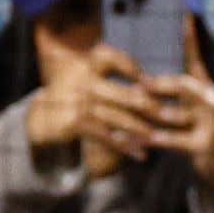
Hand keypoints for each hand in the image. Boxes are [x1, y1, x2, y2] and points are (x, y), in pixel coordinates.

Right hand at [24, 42, 172, 178]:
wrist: (40, 116)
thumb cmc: (75, 94)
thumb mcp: (88, 77)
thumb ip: (112, 77)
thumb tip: (150, 85)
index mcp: (87, 65)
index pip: (111, 58)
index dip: (130, 67)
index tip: (151, 82)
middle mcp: (83, 81)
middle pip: (125, 94)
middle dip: (153, 107)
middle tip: (173, 117)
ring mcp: (78, 102)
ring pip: (118, 117)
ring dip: (142, 130)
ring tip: (160, 138)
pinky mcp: (74, 123)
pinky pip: (105, 136)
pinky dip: (125, 146)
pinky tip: (140, 154)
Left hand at [145, 18, 213, 212]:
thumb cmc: (201, 123)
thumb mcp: (195, 97)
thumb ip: (180, 73)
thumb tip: (167, 41)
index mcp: (204, 86)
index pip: (194, 58)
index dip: (188, 38)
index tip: (181, 15)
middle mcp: (210, 101)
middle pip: (185, 86)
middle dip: (161, 84)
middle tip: (140, 82)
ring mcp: (210, 124)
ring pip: (176, 114)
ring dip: (152, 112)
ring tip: (132, 108)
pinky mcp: (204, 145)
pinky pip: (174, 140)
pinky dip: (155, 139)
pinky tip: (136, 138)